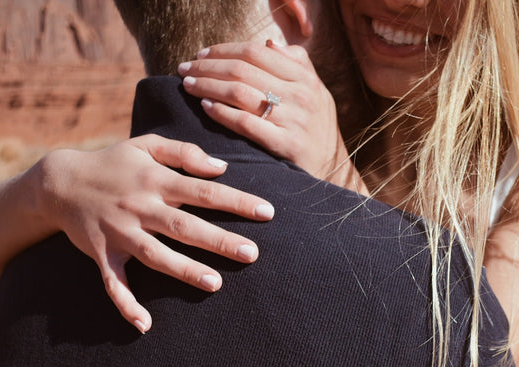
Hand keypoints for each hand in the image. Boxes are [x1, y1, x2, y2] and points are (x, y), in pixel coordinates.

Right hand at [36, 135, 275, 332]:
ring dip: (184, 270)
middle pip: (184, 226)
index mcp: (155, 180)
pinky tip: (145, 325)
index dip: (236, 201)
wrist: (59, 181)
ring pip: (156, 255)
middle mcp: (139, 206)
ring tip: (215, 283)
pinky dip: (126, 304)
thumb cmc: (112, 163)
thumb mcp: (145, 146)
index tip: (267, 212)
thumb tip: (221, 168)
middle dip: (218, 240)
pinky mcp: (103, 254)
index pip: (203, 191)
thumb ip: (184, 153)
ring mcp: (120, 232)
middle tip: (251, 254)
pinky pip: (114, 283)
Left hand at [178, 41, 367, 193]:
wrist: (333, 171)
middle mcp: (301, 95)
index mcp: (305, 77)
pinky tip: (206, 107)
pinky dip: (222, 112)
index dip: (224, 49)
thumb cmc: (317, 129)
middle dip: (208, 66)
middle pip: (243, 70)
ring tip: (189, 86)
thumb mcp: (316, 91)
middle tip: (185, 69)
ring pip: (240, 93)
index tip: (202, 54)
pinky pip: (246, 123)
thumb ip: (297, 64)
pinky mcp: (285, 144)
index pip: (256, 52)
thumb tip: (270, 43)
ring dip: (208, 86)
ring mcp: (293, 120)